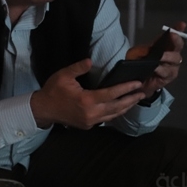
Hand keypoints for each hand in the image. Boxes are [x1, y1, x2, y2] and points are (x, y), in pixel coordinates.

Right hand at [30, 59, 145, 129]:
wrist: (44, 109)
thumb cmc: (53, 91)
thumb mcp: (63, 75)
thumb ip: (78, 68)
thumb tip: (91, 60)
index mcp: (87, 100)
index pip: (111, 93)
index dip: (125, 88)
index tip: (137, 83)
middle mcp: (92, 113)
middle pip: (117, 107)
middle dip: (130, 99)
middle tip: (142, 93)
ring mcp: (91, 121)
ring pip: (113, 115)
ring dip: (126, 107)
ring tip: (135, 100)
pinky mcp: (88, 125)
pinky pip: (106, 119)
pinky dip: (115, 113)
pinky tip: (120, 108)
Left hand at [127, 21, 184, 97]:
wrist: (135, 81)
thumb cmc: (137, 64)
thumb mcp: (134, 54)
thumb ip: (141, 49)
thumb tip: (150, 49)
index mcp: (162, 45)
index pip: (172, 36)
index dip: (178, 29)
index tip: (181, 24)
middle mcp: (170, 54)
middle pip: (178, 46)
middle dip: (176, 40)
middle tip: (172, 36)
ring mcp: (172, 66)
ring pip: (175, 59)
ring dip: (167, 56)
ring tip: (160, 56)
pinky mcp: (169, 76)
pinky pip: (168, 71)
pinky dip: (161, 69)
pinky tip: (156, 68)